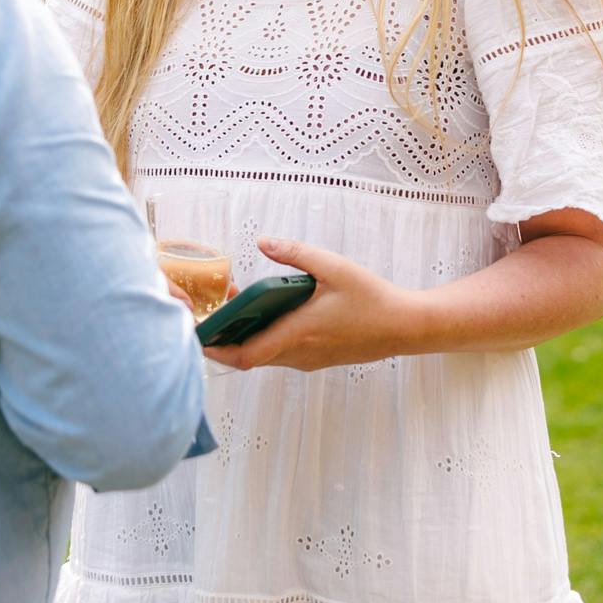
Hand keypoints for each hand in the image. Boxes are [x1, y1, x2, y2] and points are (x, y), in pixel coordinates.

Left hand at [203, 237, 424, 373]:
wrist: (405, 327)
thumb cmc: (372, 298)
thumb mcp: (333, 267)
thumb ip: (296, 254)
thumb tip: (263, 242)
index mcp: (298, 333)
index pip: (245, 354)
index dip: (216, 349)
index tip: (197, 335)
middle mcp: (299, 353)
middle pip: (248, 357)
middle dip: (226, 338)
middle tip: (215, 312)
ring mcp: (308, 360)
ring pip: (265, 356)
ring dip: (247, 337)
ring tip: (239, 307)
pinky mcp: (317, 360)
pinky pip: (281, 354)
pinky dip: (266, 339)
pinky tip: (270, 314)